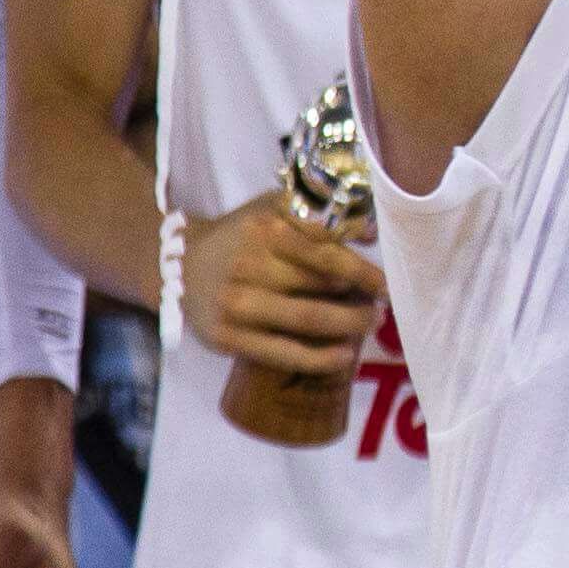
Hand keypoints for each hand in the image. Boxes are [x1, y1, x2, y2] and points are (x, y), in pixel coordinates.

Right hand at [180, 191, 384, 381]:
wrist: (182, 266)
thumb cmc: (242, 236)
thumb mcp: (272, 209)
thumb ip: (317, 216)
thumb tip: (369, 232)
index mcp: (266, 228)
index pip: (326, 249)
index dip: (363, 270)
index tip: (386, 284)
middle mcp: (250, 264)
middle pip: (321, 284)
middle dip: (360, 299)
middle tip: (383, 308)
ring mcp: (237, 303)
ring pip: (306, 318)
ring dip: (347, 325)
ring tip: (369, 325)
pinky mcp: (228, 336)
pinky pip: (282, 352)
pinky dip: (318, 358)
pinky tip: (344, 356)